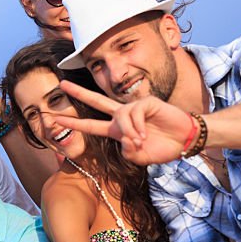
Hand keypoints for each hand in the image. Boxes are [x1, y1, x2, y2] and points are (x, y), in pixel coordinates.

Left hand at [53, 80, 194, 164]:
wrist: (184, 141)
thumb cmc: (162, 148)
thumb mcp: (140, 158)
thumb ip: (127, 152)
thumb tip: (124, 140)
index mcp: (117, 130)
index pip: (91, 126)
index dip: (74, 124)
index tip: (56, 121)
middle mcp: (122, 116)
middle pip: (96, 101)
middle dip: (79, 93)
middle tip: (62, 84)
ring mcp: (134, 108)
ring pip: (119, 117)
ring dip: (129, 132)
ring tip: (140, 141)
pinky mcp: (147, 102)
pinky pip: (134, 113)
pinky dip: (137, 126)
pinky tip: (145, 133)